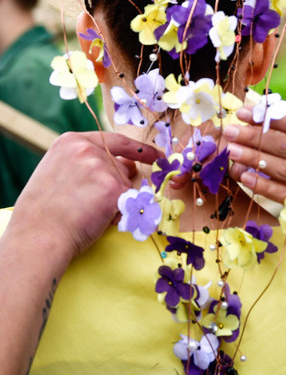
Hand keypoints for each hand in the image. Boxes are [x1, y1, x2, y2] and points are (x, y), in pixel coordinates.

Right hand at [10, 131, 158, 259]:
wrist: (37, 237)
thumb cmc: (45, 212)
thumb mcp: (59, 172)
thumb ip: (88, 162)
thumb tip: (129, 165)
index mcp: (71, 142)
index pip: (116, 141)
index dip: (139, 150)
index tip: (156, 155)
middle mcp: (87, 149)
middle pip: (122, 167)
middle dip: (117, 186)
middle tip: (89, 204)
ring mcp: (102, 167)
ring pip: (126, 186)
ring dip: (116, 201)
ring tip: (87, 212)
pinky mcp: (114, 188)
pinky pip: (129, 201)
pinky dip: (119, 214)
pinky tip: (96, 218)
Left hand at [225, 108, 285, 237]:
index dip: (267, 115)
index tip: (245, 111)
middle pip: (281, 144)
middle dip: (252, 135)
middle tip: (229, 129)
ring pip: (279, 167)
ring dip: (251, 157)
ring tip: (230, 149)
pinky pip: (282, 193)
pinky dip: (260, 185)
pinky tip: (243, 177)